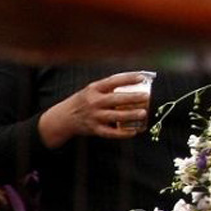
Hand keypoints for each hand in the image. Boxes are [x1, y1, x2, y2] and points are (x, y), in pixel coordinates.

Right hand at [38, 72, 152, 145]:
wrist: (64, 118)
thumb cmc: (83, 102)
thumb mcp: (91, 90)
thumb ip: (108, 88)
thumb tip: (134, 84)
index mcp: (94, 89)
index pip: (113, 81)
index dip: (128, 78)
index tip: (142, 77)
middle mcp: (94, 102)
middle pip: (115, 99)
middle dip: (132, 98)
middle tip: (146, 97)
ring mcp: (94, 117)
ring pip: (114, 116)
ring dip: (129, 115)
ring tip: (143, 113)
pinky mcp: (94, 129)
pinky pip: (110, 133)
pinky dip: (122, 133)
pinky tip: (133, 131)